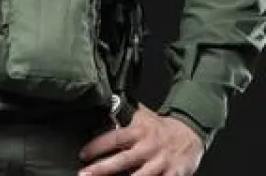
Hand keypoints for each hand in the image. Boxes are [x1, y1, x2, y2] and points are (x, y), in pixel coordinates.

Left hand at [78, 104, 203, 175]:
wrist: (190, 132)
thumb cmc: (158, 127)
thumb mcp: (140, 116)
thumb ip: (121, 114)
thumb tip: (100, 104)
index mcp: (138, 132)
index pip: (114, 138)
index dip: (97, 146)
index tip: (82, 154)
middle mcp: (148, 147)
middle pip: (123, 160)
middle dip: (102, 168)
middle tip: (84, 174)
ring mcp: (162, 162)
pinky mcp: (175, 173)